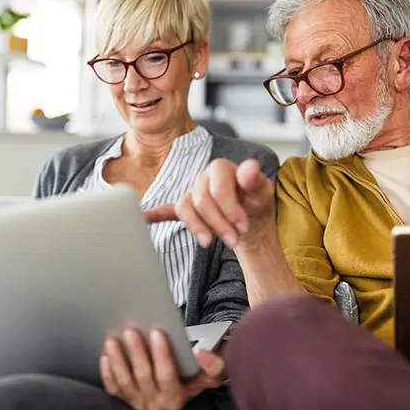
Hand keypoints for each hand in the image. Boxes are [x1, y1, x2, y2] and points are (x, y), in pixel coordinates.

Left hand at [100, 328, 224, 409]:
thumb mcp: (210, 377)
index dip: (161, 355)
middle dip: (137, 353)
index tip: (157, 332)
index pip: (167, 375)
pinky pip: (113, 388)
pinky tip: (105, 356)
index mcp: (176, 394)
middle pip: (143, 377)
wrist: (178, 394)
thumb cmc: (194, 378)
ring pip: (125, 382)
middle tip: (131, 331)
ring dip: (118, 360)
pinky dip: (107, 373)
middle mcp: (155, 400)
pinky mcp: (125, 397)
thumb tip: (201, 353)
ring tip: (113, 339)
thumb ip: (213, 365)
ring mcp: (138, 399)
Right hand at [144, 159, 274, 251]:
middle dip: (218, 223)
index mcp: (221, 168)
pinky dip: (156, 214)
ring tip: (209, 242)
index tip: (242, 226)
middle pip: (201, 200)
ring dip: (197, 227)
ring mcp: (192, 193)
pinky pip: (167, 210)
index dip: (229, 208)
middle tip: (233, 240)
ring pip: (185, 208)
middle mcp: (203, 178)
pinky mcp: (186, 209)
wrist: (250, 219)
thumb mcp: (263, 193)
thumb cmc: (256, 203)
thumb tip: (249, 167)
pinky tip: (146, 218)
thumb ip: (256, 180)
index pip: (217, 187)